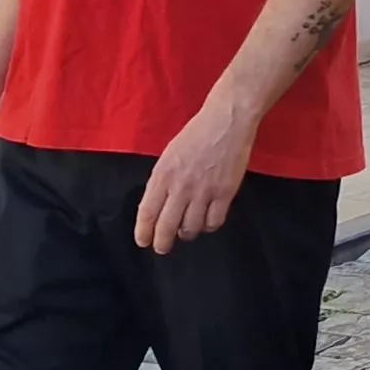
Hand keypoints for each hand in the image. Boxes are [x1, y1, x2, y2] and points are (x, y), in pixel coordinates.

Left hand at [134, 96, 258, 253]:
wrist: (226, 122)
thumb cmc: (196, 134)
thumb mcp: (169, 155)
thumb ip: (162, 181)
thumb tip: (158, 207)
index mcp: (163, 174)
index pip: (147, 212)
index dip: (143, 232)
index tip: (143, 241)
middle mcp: (181, 186)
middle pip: (167, 226)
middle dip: (162, 243)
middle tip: (162, 248)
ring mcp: (204, 191)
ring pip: (191, 228)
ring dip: (186, 234)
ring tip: (186, 231)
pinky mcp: (225, 193)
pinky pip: (214, 222)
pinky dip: (208, 226)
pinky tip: (206, 220)